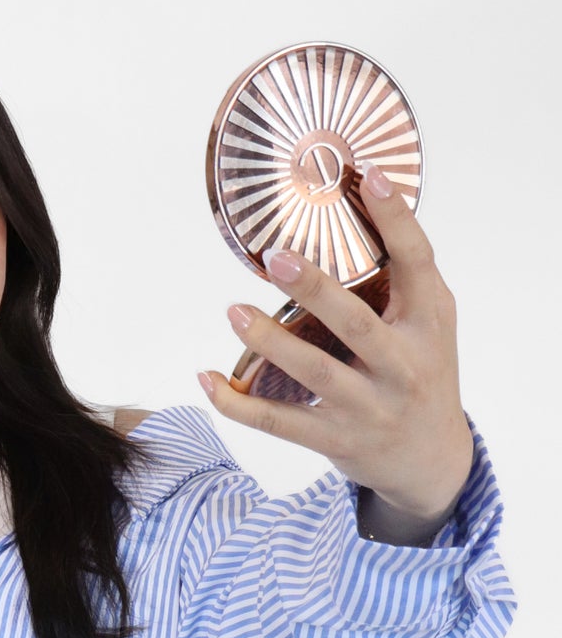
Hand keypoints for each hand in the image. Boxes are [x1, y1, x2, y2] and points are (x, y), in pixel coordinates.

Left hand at [197, 163, 474, 530]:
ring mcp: (368, 407)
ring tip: (234, 311)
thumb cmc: (423, 373)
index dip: (396, 220)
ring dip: (269, 342)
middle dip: (314, 290)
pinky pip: (280, 422)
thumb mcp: (431, 324)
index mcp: (427, 325)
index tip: (369, 177)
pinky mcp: (335, 439)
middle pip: (356, 324)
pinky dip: (239, 404)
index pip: (417, 264)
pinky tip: (207, 379)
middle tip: (275, 258)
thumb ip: (407, 277)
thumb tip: (362, 202)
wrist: (431, 460)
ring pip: (315, 374)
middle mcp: (402, 366)